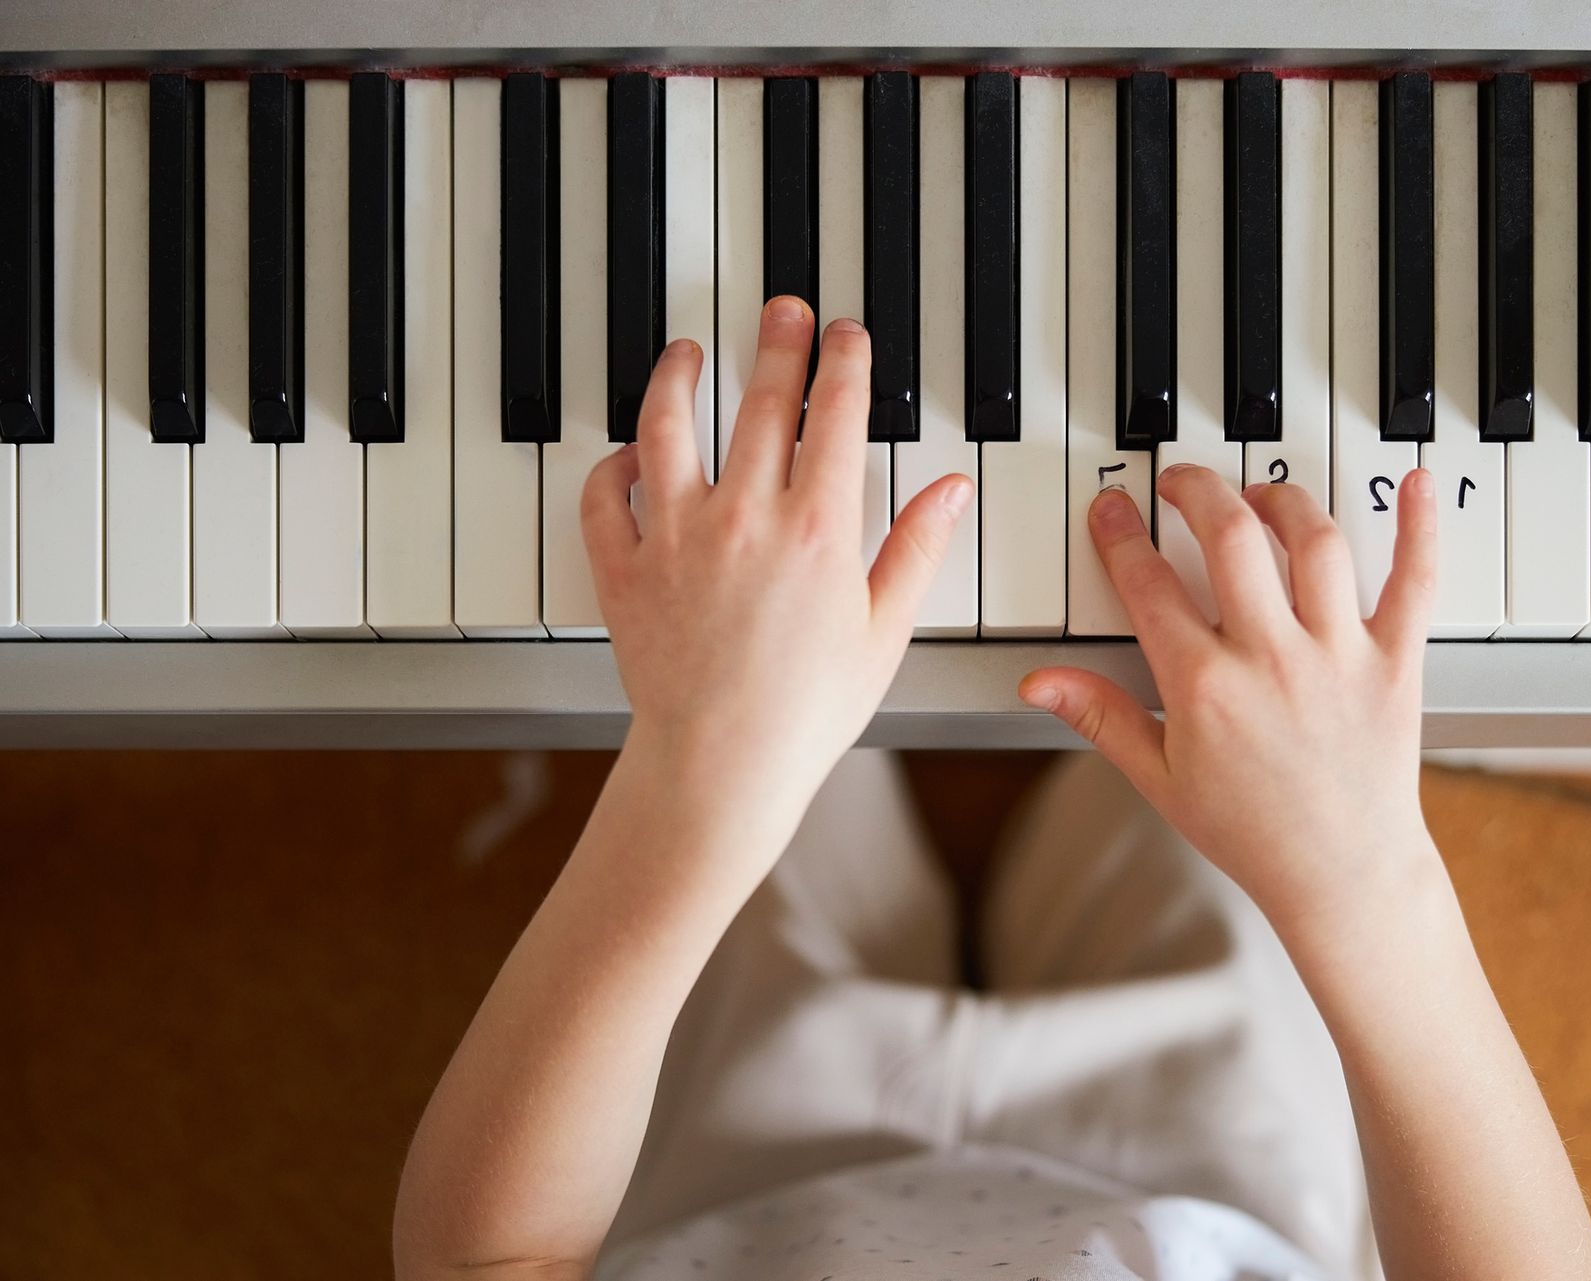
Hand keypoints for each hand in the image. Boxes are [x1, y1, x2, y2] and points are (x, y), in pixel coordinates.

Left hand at [582, 298, 972, 856]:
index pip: (835, 415)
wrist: (721, 767)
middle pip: (759, 401)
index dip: (845, 362)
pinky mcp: (623, 568)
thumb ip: (917, 549)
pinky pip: (603, 496)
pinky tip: (626, 452)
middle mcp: (744, 517)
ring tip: (687, 353)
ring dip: (678, 376)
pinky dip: (611, 466)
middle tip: (783, 311)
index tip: (846, 336)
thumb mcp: (884, 631)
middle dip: (777, 342)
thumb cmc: (805, 711)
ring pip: (667, 425)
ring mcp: (675, 537)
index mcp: (817, 530)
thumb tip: (950, 492)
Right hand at [1020, 466, 1437, 937]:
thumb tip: (1040, 683)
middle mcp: (1271, 658)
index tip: (1112, 510)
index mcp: (1204, 686)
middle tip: (1181, 482)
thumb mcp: (1160, 779)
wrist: (1342, 876)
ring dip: (1282, 500)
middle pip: (1230, 537)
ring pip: (1313, 542)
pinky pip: (1413, 581)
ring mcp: (1337, 654)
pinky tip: (1413, 486)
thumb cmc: (1253, 834)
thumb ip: (1100, 717)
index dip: (1121, 536)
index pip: (1149, 585)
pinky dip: (1418, 528)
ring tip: (1261, 495)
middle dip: (1197, 490)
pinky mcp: (1395, 662)